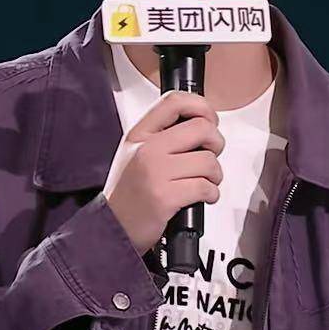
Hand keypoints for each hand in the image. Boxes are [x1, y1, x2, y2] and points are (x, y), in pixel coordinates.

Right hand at [100, 90, 224, 254]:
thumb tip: (202, 125)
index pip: (174, 102)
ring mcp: (155, 173)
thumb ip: (161, 136)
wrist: (112, 227)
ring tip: (205, 182)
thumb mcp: (134, 153)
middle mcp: (146, 149)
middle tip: (210, 155)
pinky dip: (212, 194)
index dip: (201, 106)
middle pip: (201, 128)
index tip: (209, 119)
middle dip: (217, 143)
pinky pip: (205, 187)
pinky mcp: (165, 197)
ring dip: (215, 175)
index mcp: (138, 134)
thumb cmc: (128, 193)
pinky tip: (202, 197)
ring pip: (208, 161)